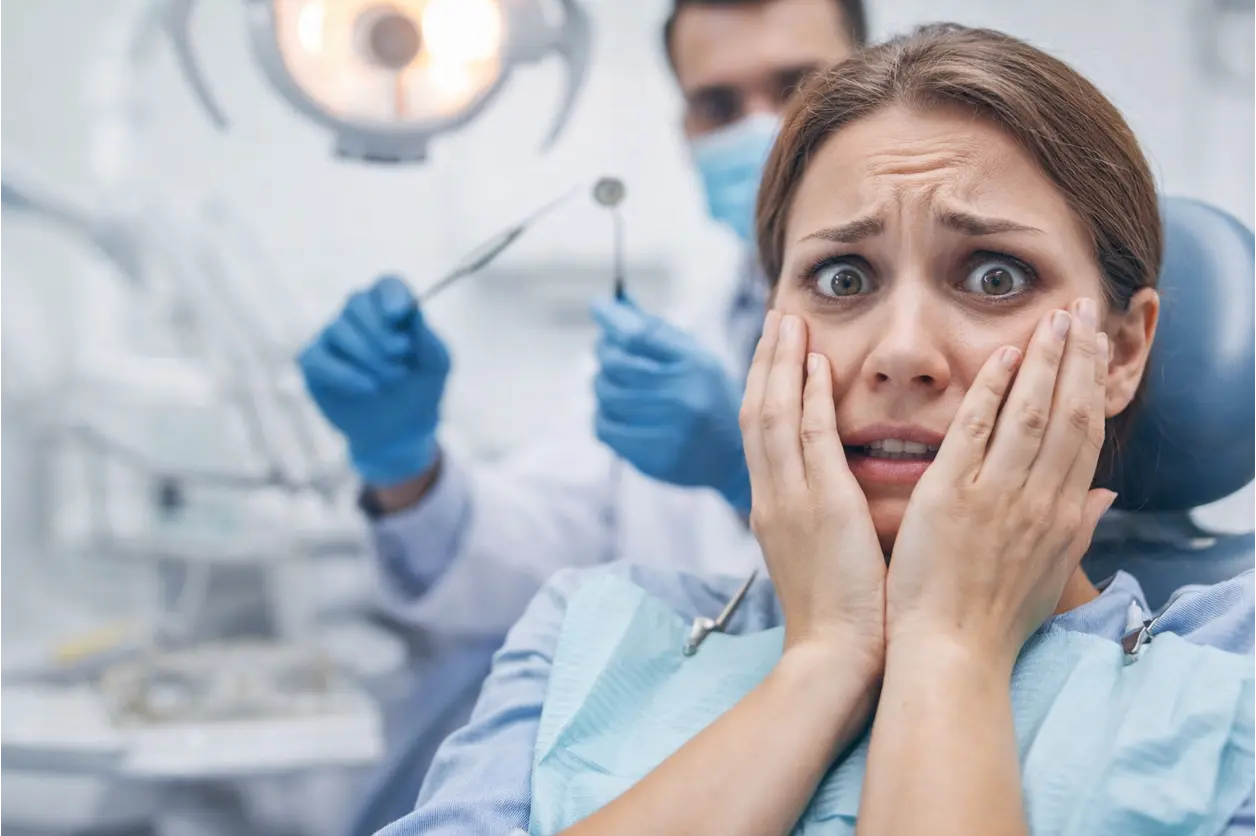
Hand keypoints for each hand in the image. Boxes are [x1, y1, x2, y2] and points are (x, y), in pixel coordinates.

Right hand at [298, 275, 449, 486]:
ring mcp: (332, 337)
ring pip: (337, 329)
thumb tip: (413, 313)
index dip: (391, 295)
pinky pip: (316, 356)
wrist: (400, 431)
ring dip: (367, 357)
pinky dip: (343, 374)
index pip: (387, 285)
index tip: (399, 315)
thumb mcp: (436, 366)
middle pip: (357, 302)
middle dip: (379, 333)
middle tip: (399, 359)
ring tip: (388, 381)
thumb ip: (428, 339)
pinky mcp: (313, 362)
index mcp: (392, 309)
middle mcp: (358, 316)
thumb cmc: (420, 389)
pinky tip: (367, 389)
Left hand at [592, 296, 750, 512]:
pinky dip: (603, 414)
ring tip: (616, 382)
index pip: (642, 335)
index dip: (614, 319)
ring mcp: (666, 431)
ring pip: (606, 394)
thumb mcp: (697, 359)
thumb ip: (658, 333)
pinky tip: (617, 411)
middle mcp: (682, 397)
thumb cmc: (711, 399)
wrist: (732, 458)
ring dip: (603, 382)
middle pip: (618, 363)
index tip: (599, 306)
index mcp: (697, 367)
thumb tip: (615, 308)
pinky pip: (604, 427)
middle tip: (607, 348)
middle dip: (606, 350)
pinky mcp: (652, 458)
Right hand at [741, 310, 885, 665]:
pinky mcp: (820, 505)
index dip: (766, 388)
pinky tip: (815, 363)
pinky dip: (808, 396)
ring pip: (775, 415)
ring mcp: (790, 499)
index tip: (776, 353)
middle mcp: (772, 497)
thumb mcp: (818, 560)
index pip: (761, 435)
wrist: (835, 657)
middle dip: (765, 362)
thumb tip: (835, 495)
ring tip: (789, 322)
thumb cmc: (841, 619)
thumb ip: (820, 520)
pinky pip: (809, 437)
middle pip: (758, 413)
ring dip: (780, 364)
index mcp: (772, 509)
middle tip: (776, 318)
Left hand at [886, 299, 1116, 668]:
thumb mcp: (1051, 577)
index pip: (1086, 436)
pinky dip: (993, 390)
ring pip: (1033, 413)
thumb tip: (1105, 500)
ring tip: (1056, 317)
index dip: (1093, 385)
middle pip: (1070, 414)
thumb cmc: (994, 621)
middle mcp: (1038, 500)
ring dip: (1046, 360)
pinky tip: (1004, 354)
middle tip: (1083, 311)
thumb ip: (1078, 531)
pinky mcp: (952, 496)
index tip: (1095, 347)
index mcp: (1062, 517)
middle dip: (1078, 358)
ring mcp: (997, 495)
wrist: (951, 654)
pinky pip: (977, 431)